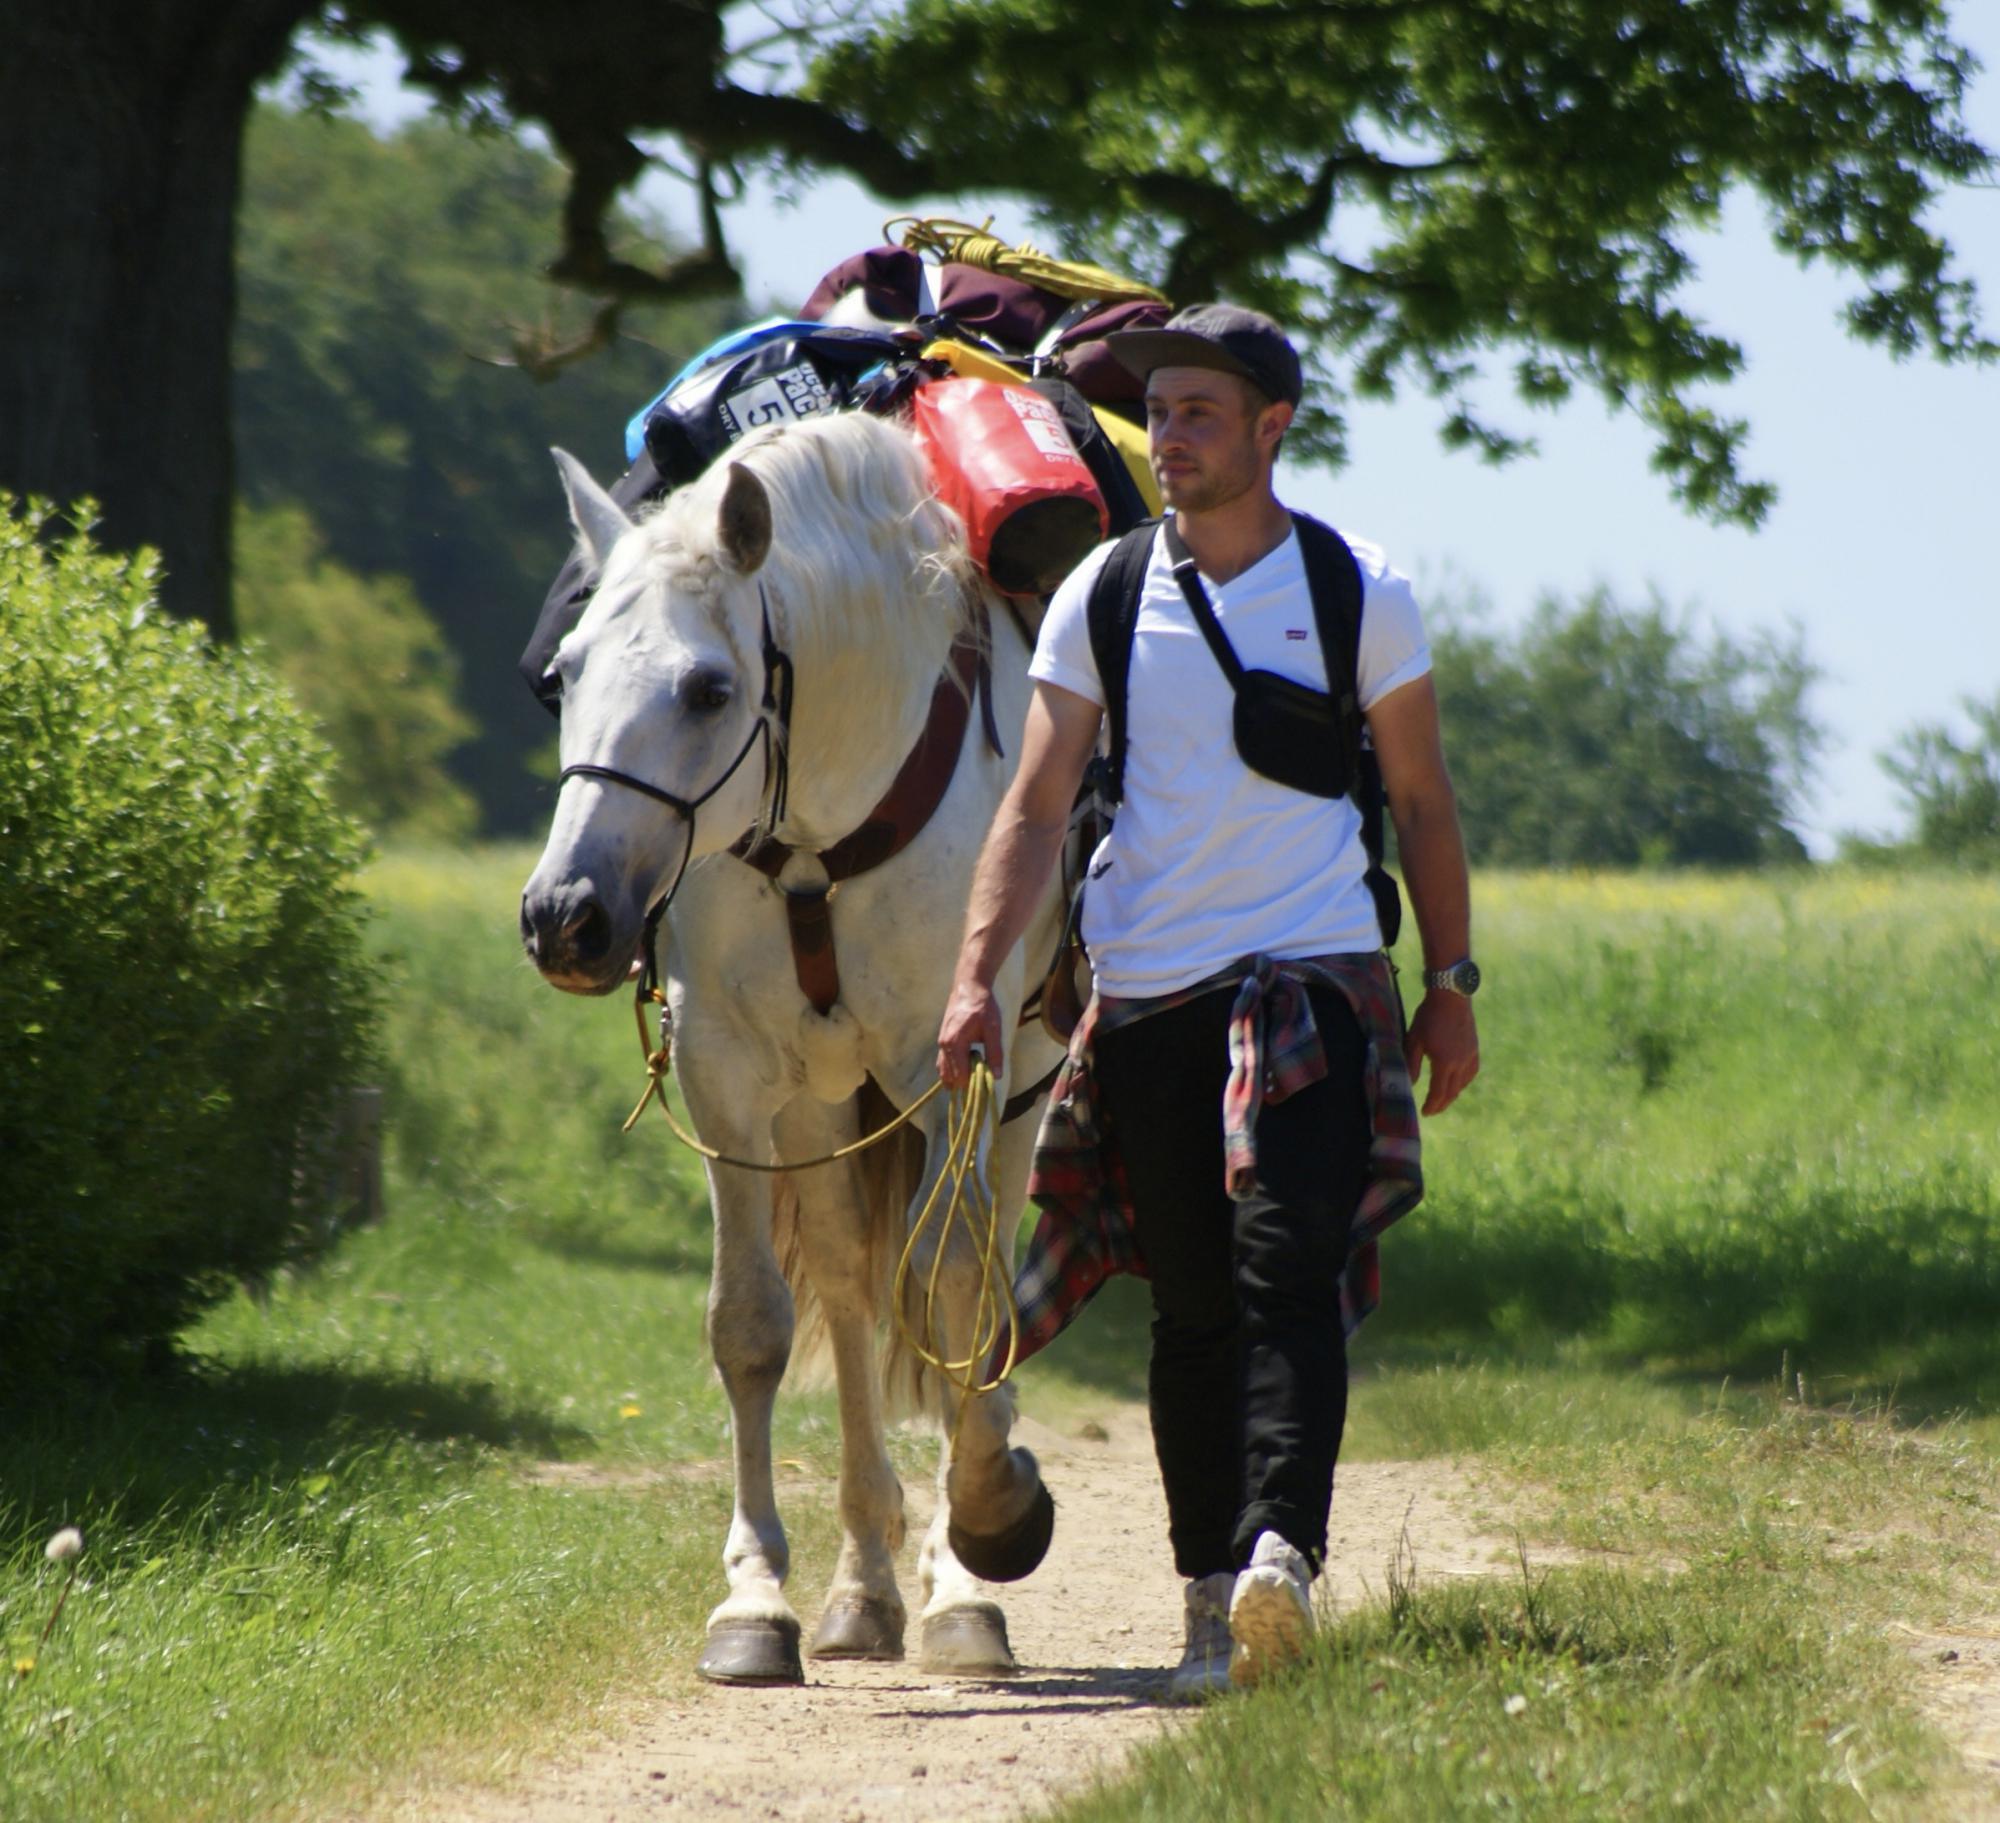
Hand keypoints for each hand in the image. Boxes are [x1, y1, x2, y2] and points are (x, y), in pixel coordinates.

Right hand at [937, 976, 1004, 1088]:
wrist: (969, 986)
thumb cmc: (983, 1006)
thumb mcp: (993, 1029)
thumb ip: (995, 1053)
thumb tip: (996, 1076)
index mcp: (954, 1043)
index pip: (960, 1076)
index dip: (973, 1085)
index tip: (986, 1086)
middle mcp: (943, 1045)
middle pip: (950, 1077)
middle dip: (965, 1084)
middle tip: (982, 1083)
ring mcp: (941, 1043)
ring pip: (944, 1071)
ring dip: (958, 1078)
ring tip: (974, 1079)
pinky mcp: (942, 1040)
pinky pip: (943, 1062)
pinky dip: (952, 1070)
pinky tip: (965, 1071)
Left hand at [1404, 990, 1478, 1115]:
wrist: (1452, 996)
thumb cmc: (1429, 1016)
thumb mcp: (1414, 1039)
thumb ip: (1411, 1063)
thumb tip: (1408, 1083)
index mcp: (1445, 1063)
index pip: (1439, 1092)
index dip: (1432, 1105)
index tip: (1424, 1112)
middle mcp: (1461, 1063)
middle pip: (1452, 1092)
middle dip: (1442, 1104)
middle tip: (1432, 1110)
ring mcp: (1470, 1056)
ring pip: (1463, 1084)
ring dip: (1453, 1094)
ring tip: (1442, 1099)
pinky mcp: (1475, 1049)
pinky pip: (1471, 1073)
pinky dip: (1463, 1082)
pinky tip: (1458, 1082)